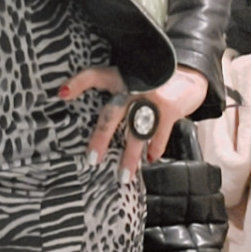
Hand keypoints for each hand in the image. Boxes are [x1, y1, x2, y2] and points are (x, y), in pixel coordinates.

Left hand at [58, 64, 208, 178]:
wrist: (189, 76)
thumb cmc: (152, 84)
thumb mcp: (130, 81)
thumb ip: (112, 94)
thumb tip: (82, 113)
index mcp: (120, 77)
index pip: (94, 75)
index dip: (77, 83)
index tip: (61, 95)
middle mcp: (134, 85)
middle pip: (112, 113)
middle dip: (101, 138)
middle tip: (92, 159)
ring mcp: (152, 97)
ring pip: (136, 131)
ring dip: (130, 156)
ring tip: (123, 176)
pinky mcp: (169, 108)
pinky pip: (158, 134)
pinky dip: (155, 149)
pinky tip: (150, 159)